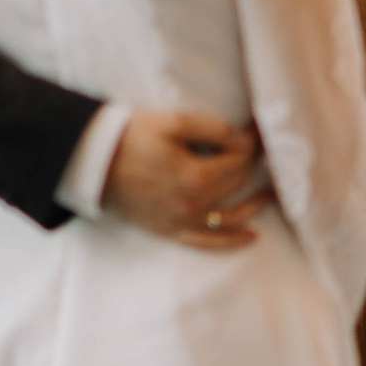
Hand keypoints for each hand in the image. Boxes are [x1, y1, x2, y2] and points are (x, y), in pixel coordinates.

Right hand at [103, 110, 268, 251]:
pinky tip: (252, 235)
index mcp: (195, 176)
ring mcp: (181, 221)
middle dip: (252, 163)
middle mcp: (192, 204)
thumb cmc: (132, 136)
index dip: (252, 142)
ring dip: (255, 204)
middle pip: (237, 182)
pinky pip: (207, 242)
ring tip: (272, 192)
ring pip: (231, 217)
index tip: (257, 129)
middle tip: (262, 148)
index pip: (239, 159)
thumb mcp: (174, 122)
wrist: (93, 161)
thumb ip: (214, 130)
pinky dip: (231, 241)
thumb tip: (243, 140)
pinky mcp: (170, 231)